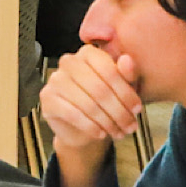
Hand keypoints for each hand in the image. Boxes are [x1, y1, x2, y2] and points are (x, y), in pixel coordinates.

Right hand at [39, 45, 141, 186]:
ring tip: (119, 132)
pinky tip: (100, 133)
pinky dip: (90, 126)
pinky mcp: (47, 98)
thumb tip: (127, 60)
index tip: (137, 109)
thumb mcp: (122, 88)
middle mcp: (69, 62)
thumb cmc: (105, 101)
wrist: (81, 125)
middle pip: (99, 88)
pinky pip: (72, 114)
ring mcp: (55, 79)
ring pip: (87, 103)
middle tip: (130, 126)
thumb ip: (126, 74)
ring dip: (107, 122)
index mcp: (88, 53)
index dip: (126, 92)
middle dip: (119, 111)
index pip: (109, 70)